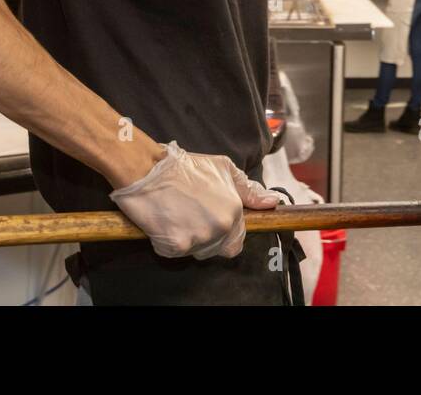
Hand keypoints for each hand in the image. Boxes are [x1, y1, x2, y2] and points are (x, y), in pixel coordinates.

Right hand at [109, 141, 279, 259]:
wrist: (149, 170)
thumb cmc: (185, 167)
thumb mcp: (224, 169)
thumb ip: (248, 189)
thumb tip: (271, 202)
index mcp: (233, 212)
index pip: (237, 241)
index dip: (226, 233)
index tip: (211, 221)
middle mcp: (219, 228)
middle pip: (218, 249)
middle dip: (208, 238)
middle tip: (192, 216)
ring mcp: (197, 239)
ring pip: (197, 252)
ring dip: (189, 240)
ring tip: (178, 216)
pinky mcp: (174, 246)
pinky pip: (174, 253)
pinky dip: (168, 242)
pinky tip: (165, 221)